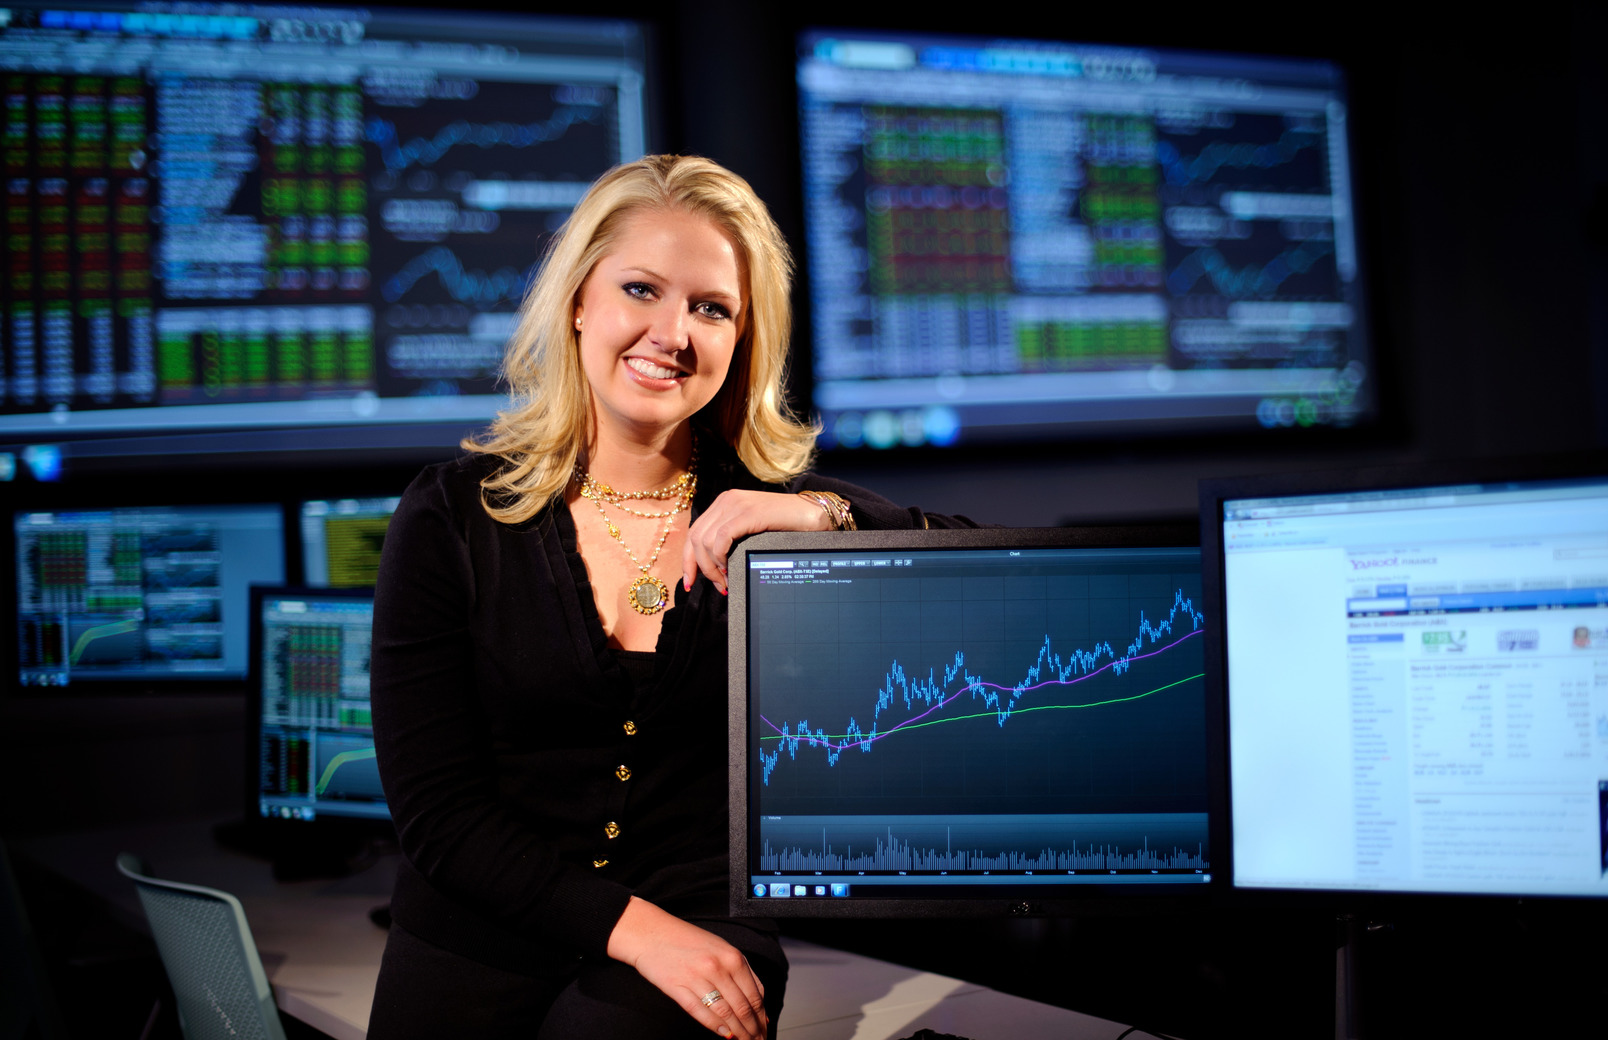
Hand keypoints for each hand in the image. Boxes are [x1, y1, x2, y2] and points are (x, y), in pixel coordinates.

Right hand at [606, 896, 768, 1039]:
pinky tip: (724, 1034)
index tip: (764, 1029)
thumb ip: (741, 971)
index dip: (761, 1017)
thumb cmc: (686, 940)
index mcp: (732, 956)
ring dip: (738, 1032)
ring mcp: (697, 977)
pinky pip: (700, 1012)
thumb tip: (758, 1000)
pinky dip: (715, 1026)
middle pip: (742, 1007)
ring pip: (724, 1013)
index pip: (754, 994)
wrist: (651, 932)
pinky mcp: (677, 987)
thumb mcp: (721, 947)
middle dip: (753, 1029)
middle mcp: (717, 967)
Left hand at [681, 489, 831, 594]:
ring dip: (712, 567)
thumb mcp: (752, 531)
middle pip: (695, 538)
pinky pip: (721, 538)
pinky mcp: (748, 512)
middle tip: (717, 586)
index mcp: (725, 503)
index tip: (691, 582)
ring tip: (726, 582)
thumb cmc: (786, 526)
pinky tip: (730, 569)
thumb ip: (732, 539)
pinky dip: (720, 558)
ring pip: (705, 541)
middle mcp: (727, 500)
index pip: (694, 533)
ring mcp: (736, 504)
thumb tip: (715, 567)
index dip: (688, 559)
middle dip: (700, 568)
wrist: (814, 514)